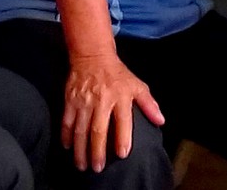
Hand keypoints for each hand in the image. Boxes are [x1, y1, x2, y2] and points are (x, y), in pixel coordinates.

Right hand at [63, 53, 163, 172]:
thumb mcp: (138, 86)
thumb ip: (149, 104)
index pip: (123, 121)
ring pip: (80, 130)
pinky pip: (66, 122)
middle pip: (98, 130)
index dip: (123, 139)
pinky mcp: (70, 101)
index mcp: (121, 97)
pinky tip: (68, 148)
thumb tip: (161, 121)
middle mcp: (102, 101)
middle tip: (97, 168)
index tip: (122, 155)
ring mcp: (84, 102)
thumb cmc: (118, 75)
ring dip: (80, 150)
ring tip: (82, 165)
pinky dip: (66, 136)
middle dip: (97, 151)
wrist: (93, 57)